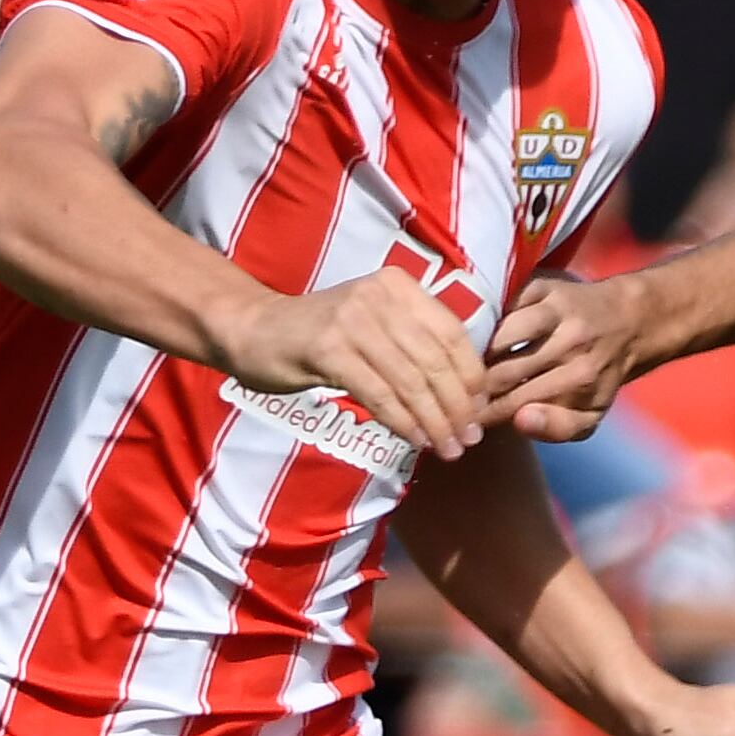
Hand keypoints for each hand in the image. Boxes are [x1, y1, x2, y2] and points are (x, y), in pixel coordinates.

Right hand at [221, 269, 486, 459]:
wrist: (254, 330)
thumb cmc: (320, 334)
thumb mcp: (373, 324)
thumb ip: (413, 343)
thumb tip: (465, 390)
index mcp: (398, 286)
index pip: (452, 333)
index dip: (471, 377)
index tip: (480, 412)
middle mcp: (379, 296)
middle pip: (435, 360)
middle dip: (457, 407)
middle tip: (468, 440)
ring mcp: (353, 321)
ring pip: (410, 381)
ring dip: (434, 422)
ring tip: (448, 449)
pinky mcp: (329, 350)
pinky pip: (379, 394)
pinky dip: (403, 422)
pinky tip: (416, 441)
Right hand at [485, 269, 655, 441]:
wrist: (630, 322)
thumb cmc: (600, 376)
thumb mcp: (591, 414)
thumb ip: (558, 428)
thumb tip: (519, 421)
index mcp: (581, 379)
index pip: (515, 403)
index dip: (485, 414)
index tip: (468, 420)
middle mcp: (571, 343)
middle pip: (503, 372)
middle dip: (476, 388)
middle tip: (460, 395)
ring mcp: (558, 310)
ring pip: (501, 335)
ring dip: (479, 352)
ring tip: (468, 366)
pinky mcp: (547, 286)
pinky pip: (505, 305)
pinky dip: (490, 320)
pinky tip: (482, 334)